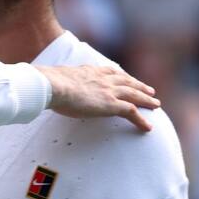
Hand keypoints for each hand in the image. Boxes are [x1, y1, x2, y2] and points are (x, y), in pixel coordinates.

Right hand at [37, 65, 159, 131]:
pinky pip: (132, 112)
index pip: (110, 71)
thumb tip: (43, 83)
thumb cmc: (48, 83)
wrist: (52, 85)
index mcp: (89, 71)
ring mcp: (109, 91)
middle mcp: (103, 79)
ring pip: (134, 94)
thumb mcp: (54, 78)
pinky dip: (141, 120)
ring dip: (146, 100)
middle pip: (127, 81)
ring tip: (155, 104)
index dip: (121, 76)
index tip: (126, 78)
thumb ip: (55, 81)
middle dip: (139, 85)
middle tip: (149, 90)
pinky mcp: (111, 105)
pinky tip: (148, 127)